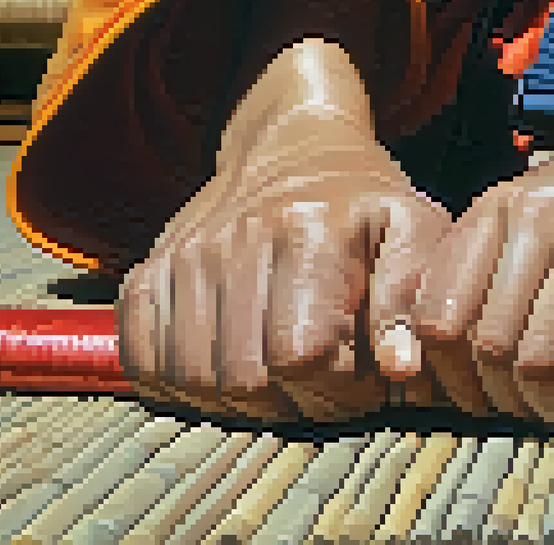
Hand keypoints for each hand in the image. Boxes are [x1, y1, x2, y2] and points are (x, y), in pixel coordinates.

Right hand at [117, 113, 450, 422]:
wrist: (294, 149)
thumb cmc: (364, 206)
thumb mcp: (413, 231)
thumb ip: (410, 299)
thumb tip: (400, 366)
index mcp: (308, 232)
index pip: (299, 356)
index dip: (335, 389)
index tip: (360, 381)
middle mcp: (235, 240)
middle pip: (242, 377)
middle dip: (291, 404)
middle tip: (323, 388)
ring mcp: (184, 255)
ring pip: (190, 378)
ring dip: (238, 403)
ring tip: (282, 383)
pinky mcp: (149, 269)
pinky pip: (139, 358)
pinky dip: (176, 384)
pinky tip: (226, 372)